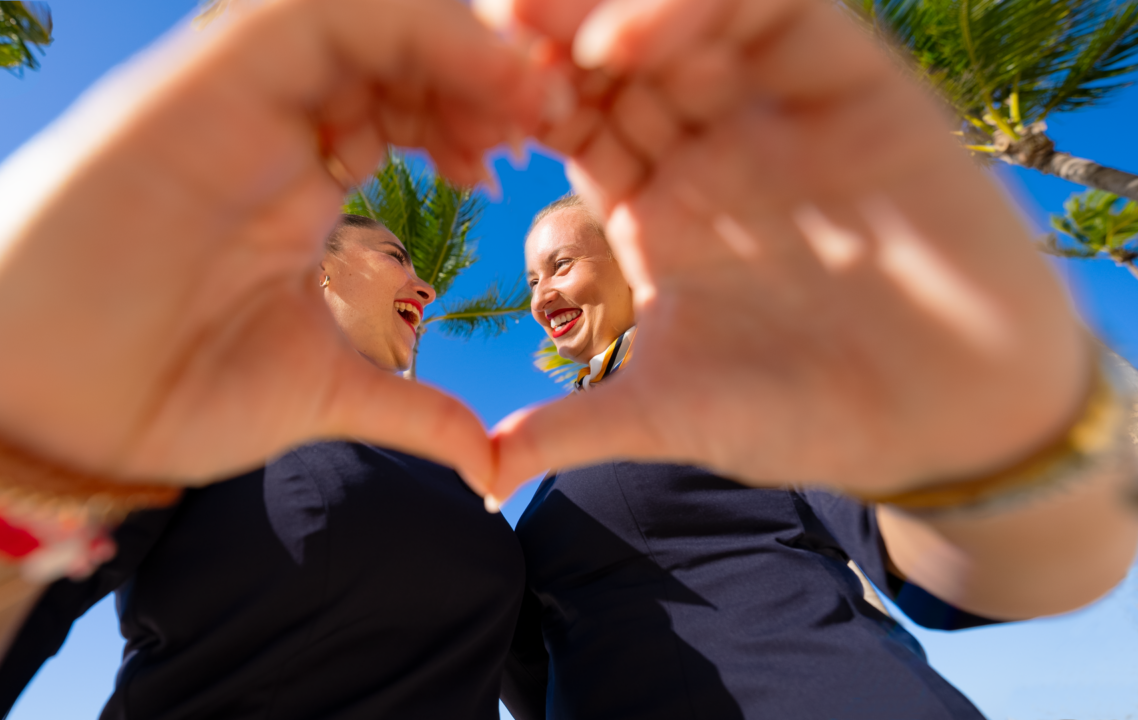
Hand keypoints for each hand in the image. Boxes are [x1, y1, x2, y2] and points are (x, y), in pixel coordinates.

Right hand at [0, 0, 546, 485]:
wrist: (41, 416)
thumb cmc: (158, 398)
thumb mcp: (315, 392)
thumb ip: (409, 409)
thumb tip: (488, 467)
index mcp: (297, 180)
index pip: (399, 104)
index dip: (474, 112)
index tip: (533, 153)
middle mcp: (269, 126)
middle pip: (390, 47)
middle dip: (479, 66)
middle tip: (546, 112)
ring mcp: (231, 101)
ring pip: (357, 12)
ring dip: (453, 37)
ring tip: (523, 93)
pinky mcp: (196, 88)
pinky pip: (305, 15)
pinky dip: (402, 25)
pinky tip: (474, 73)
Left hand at [488, 0, 1088, 497]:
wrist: (955, 417)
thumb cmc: (816, 413)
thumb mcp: (679, 415)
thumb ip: (582, 429)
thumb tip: (483, 474)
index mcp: (656, 204)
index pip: (571, 123)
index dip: (513, 106)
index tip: (449, 104)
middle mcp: (709, 143)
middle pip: (613, 55)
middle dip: (544, 38)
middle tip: (480, 30)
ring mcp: (777, 107)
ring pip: (684, 15)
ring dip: (607, 13)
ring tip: (536, 24)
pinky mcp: (851, 81)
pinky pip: (775, 11)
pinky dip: (700, 8)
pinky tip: (628, 39)